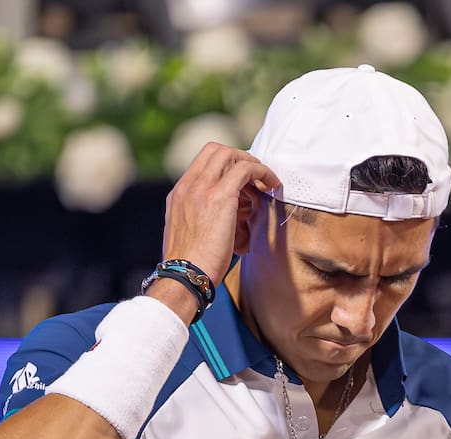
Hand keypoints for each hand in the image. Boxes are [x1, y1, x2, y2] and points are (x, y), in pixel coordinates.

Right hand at [162, 143, 280, 284]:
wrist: (184, 277)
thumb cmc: (191, 267)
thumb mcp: (188, 235)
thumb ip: (200, 220)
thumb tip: (225, 220)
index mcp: (179, 194)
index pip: (202, 161)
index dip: (226, 163)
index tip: (242, 178)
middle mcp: (188, 186)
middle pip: (216, 150)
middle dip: (240, 158)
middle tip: (256, 176)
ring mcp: (202, 189)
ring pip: (230, 154)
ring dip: (253, 164)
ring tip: (267, 182)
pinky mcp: (220, 197)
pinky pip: (245, 169)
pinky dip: (262, 172)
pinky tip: (272, 185)